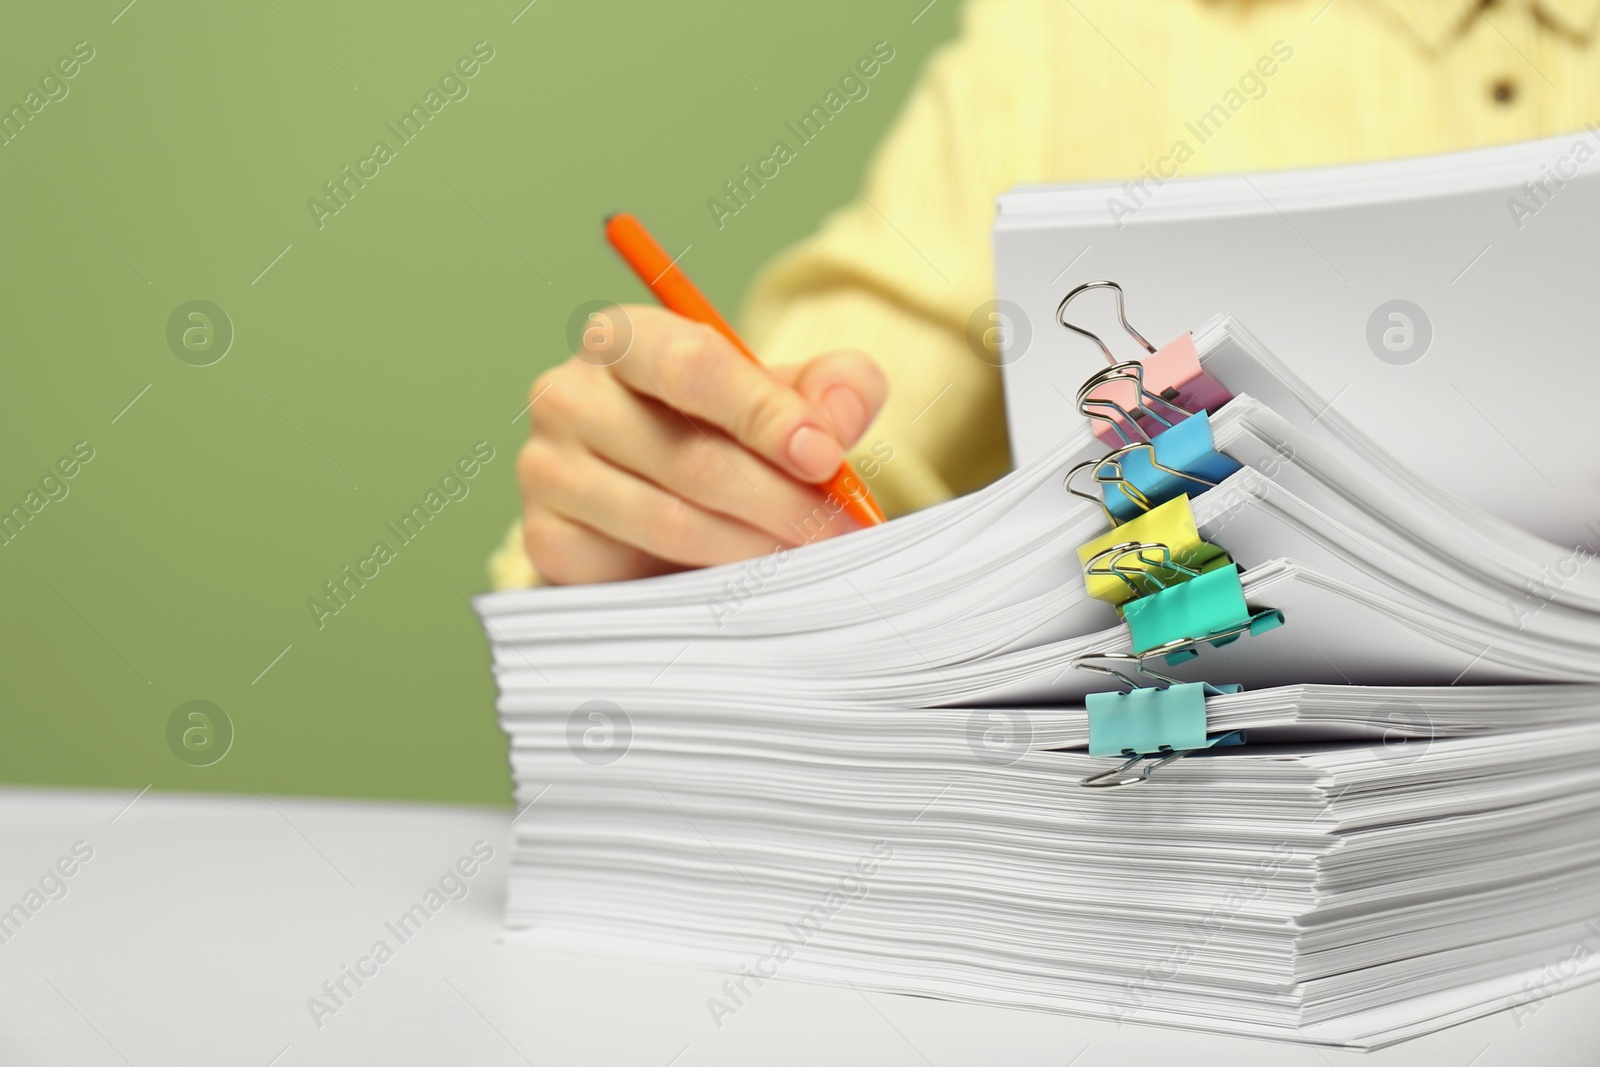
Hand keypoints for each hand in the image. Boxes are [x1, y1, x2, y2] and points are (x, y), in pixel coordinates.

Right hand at [518, 305, 887, 584]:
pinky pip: (633, 567)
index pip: (693, 365)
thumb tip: (838, 417)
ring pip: (667, 519)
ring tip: (803, 554)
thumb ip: (832, 388)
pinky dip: (702, 576)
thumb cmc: (722, 432)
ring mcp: (547, 468)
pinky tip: (741, 575)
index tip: (824, 457)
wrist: (659, 501)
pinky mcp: (547, 538)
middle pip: (687, 455)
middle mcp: (568, 394)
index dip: (766, 414)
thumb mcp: (785, 397)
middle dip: (778, 498)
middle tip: (836, 527)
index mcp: (624, 338)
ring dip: (750, 545)